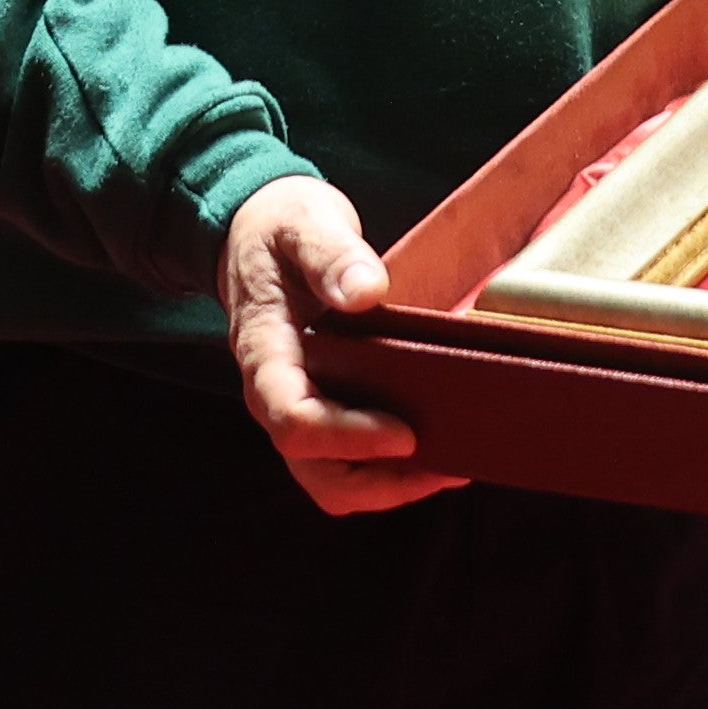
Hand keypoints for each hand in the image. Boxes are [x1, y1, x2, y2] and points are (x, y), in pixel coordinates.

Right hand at [219, 173, 456, 514]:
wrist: (256, 232)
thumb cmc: (280, 228)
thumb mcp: (304, 222)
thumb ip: (331, 254)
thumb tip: (368, 291)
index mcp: (264, 352)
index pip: (292, 419)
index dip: (347, 437)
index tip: (404, 432)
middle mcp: (274, 393)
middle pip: (314, 470)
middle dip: (379, 483)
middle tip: (446, 467)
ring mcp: (297, 404)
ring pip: (332, 479)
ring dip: (389, 486)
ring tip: (450, 466)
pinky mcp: (322, 406)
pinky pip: (347, 462)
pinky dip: (389, 470)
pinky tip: (436, 447)